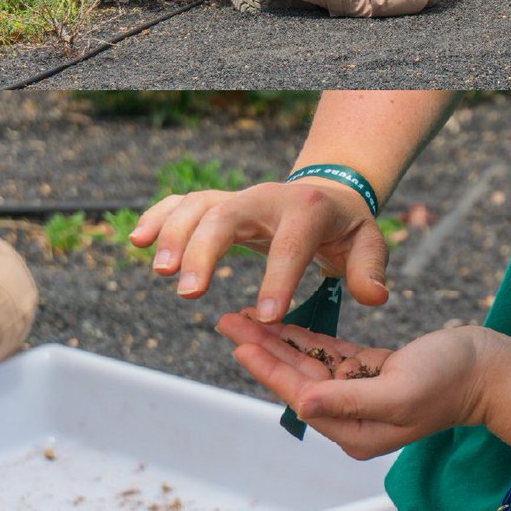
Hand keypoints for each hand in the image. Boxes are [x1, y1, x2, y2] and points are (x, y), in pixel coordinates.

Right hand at [130, 181, 388, 319]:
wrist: (327, 194)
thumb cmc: (347, 230)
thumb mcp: (369, 245)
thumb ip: (369, 270)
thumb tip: (374, 297)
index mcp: (308, 210)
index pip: (291, 243)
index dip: (279, 278)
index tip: (266, 316)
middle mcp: (268, 198)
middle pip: (229, 214)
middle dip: (206, 250)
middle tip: (189, 292)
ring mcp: (240, 199)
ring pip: (200, 206)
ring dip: (175, 234)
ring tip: (160, 272)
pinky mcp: (219, 205)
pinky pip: (183, 204)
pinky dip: (159, 216)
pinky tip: (136, 240)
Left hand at [220, 315, 503, 458]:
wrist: (488, 370)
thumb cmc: (450, 380)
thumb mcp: (399, 391)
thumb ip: (349, 399)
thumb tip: (305, 402)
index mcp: (355, 431)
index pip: (301, 395)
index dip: (269, 368)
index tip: (241, 344)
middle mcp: (352, 417)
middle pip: (296, 379)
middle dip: (262, 350)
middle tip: (229, 322)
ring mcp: (360, 394)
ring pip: (308, 364)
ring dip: (278, 340)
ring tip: (246, 318)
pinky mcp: (370, 373)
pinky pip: (328, 355)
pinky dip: (305, 338)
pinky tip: (283, 324)